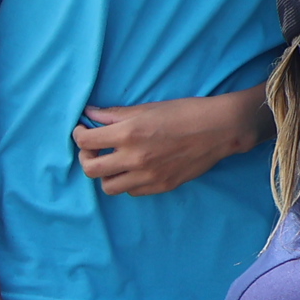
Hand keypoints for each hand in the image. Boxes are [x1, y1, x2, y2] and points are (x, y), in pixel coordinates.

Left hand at [73, 91, 265, 195]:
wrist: (220, 129)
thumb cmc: (185, 112)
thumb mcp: (148, 108)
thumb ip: (115, 114)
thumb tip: (90, 114)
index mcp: (128, 134)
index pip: (85, 142)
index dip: (79, 135)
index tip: (83, 131)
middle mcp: (134, 158)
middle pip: (90, 169)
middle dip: (86, 158)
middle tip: (93, 150)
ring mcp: (148, 176)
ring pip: (108, 187)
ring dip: (106, 174)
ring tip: (113, 163)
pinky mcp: (161, 186)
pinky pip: (132, 191)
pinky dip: (127, 182)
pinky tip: (135, 169)